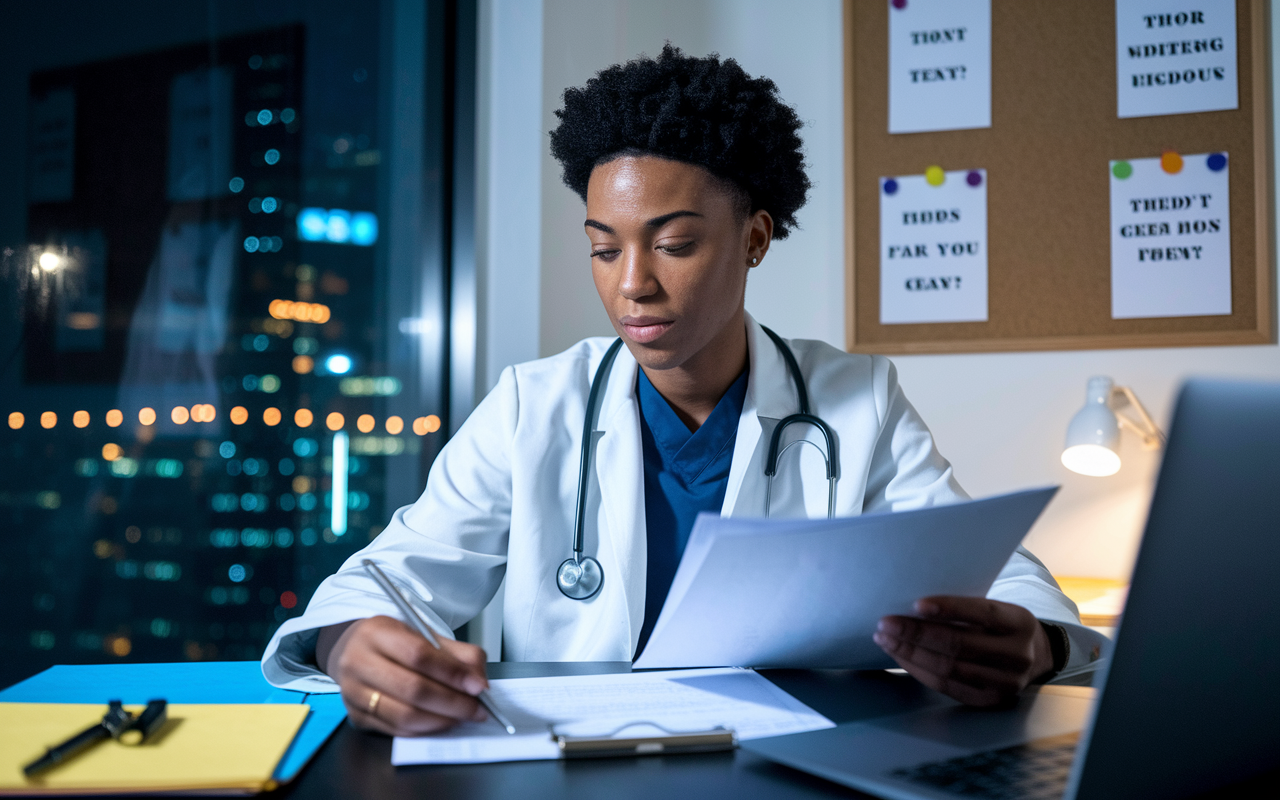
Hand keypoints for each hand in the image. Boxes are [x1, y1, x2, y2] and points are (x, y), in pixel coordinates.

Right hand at [317, 616, 490, 735]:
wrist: (354, 651)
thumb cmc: (394, 642)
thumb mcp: (424, 634)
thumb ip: (457, 654)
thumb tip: (479, 681)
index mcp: (376, 633)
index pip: (419, 655)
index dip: (452, 674)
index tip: (478, 686)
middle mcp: (358, 662)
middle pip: (412, 689)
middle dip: (452, 703)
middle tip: (476, 709)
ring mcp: (353, 692)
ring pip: (403, 715)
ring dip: (441, 720)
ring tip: (462, 717)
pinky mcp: (356, 716)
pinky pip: (396, 730)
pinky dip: (425, 730)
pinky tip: (441, 723)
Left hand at [873, 596, 1055, 706]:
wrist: (1034, 657)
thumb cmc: (1000, 626)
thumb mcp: (996, 609)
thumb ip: (965, 609)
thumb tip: (913, 607)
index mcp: (1020, 622)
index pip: (982, 613)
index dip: (949, 608)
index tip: (916, 604)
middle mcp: (1017, 655)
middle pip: (959, 645)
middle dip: (916, 634)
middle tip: (886, 624)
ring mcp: (1005, 683)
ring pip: (949, 668)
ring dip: (910, 654)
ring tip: (886, 640)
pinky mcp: (989, 701)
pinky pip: (946, 686)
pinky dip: (919, 671)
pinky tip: (900, 658)